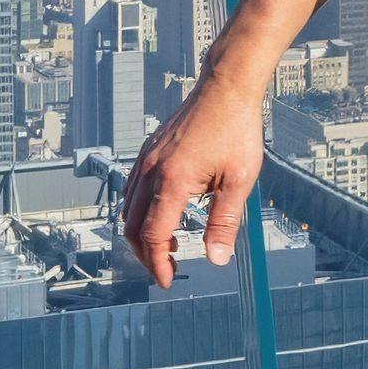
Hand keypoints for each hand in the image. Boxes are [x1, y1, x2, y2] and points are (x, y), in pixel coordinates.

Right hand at [121, 54, 270, 291]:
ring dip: (141, 233)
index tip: (168, 280)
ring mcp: (146, 159)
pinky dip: (139, 210)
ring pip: (128, 208)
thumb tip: (216, 258)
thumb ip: (224, 223)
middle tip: (166, 268)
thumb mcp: (239, 181)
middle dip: (145, 255)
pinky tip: (161, 213)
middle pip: (132, 227)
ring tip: (169, 245)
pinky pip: (132, 188)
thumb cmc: (236, 129)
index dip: (158, 264)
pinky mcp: (149, 150)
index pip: (153, 236)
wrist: (226, 88)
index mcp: (172, 181)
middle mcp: (151, 171)